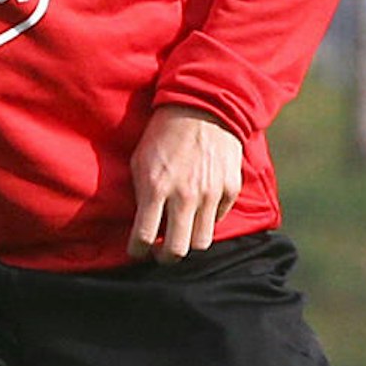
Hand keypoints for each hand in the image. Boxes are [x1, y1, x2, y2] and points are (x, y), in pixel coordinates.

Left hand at [127, 105, 242, 263]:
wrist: (203, 107)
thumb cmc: (163, 133)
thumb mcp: (140, 160)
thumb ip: (140, 193)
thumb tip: (140, 223)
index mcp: (156, 188)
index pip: (143, 238)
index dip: (136, 251)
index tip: (136, 251)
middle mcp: (184, 196)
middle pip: (176, 251)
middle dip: (164, 258)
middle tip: (159, 253)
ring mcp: (210, 194)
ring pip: (201, 243)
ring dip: (189, 242)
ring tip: (181, 234)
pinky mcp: (230, 190)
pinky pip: (218, 220)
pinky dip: (207, 220)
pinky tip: (199, 209)